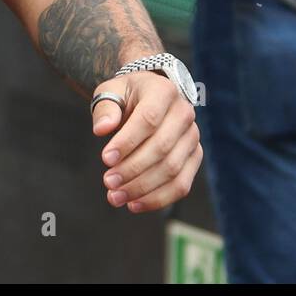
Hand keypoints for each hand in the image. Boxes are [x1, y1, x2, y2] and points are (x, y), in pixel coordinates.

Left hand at [92, 71, 201, 213]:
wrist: (150, 96)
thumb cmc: (126, 95)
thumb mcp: (111, 91)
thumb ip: (105, 108)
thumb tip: (101, 129)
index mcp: (164, 91)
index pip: (148, 119)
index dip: (127, 142)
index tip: (105, 159)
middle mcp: (184, 114)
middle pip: (161, 148)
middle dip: (132, 169)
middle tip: (108, 182)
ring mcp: (192, 137)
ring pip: (172, 170)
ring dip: (142, 188)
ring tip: (116, 197)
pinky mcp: (194, 158)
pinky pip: (181, 185)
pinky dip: (158, 198)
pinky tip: (134, 204)